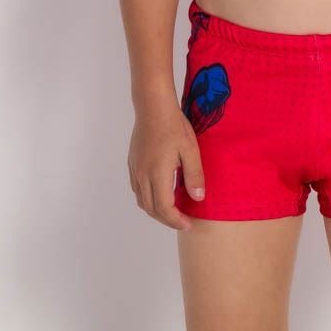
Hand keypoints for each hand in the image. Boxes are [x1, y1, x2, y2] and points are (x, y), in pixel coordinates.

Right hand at [127, 103, 204, 230]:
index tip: (188, 224)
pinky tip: (159, 192)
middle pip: (151, 209)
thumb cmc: (174, 126)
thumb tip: (197, 199)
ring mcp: (135, 170)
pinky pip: (137, 189)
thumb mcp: (190, 150)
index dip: (176, 221)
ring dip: (156, 210)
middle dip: (167, 219)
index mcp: (158, 174)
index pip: (164, 209)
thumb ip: (194, 175)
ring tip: (172, 210)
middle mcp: (143, 176)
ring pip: (142, 200)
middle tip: (182, 220)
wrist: (153, 107)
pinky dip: (148, 198)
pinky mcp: (132, 163)